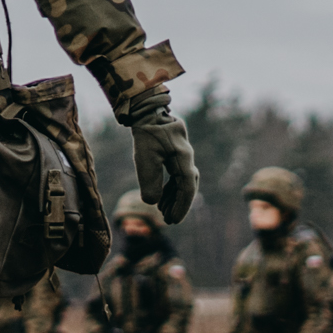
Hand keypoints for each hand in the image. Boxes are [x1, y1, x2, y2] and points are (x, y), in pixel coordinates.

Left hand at [124, 96, 197, 222]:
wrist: (146, 111)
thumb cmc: (145, 133)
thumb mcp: (144, 158)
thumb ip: (150, 180)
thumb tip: (152, 203)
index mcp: (183, 157)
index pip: (187, 187)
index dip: (181, 206)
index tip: (173, 220)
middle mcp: (187, 156)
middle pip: (188, 185)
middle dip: (179, 204)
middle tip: (168, 220)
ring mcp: (183, 154)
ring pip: (183, 180)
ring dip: (174, 197)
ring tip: (163, 212)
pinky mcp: (176, 153)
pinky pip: (177, 173)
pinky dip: (171, 187)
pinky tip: (162, 197)